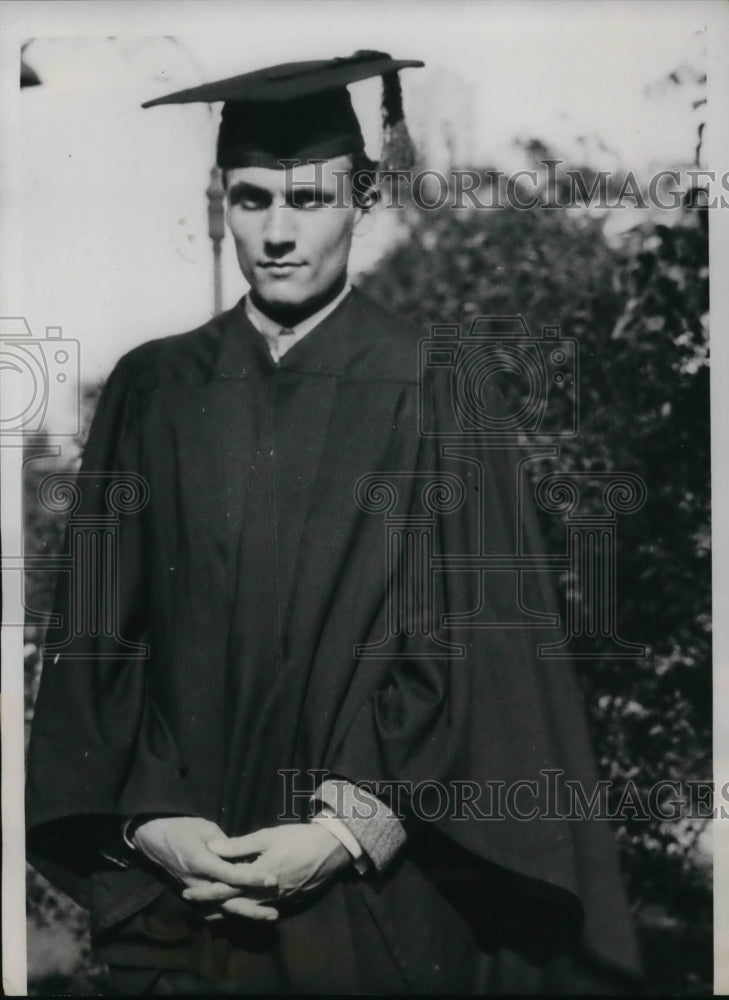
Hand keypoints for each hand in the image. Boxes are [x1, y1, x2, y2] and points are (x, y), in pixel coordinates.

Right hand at [130, 815, 278, 920]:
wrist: (154, 837)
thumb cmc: (181, 827)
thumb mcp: (204, 827)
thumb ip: (225, 843)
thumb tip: (243, 854)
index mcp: (201, 862)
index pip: (231, 875)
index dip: (252, 878)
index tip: (271, 879)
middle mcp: (198, 882)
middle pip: (228, 900)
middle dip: (252, 908)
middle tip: (274, 913)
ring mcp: (194, 890)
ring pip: (221, 907)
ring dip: (244, 912)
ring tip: (267, 916)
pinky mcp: (194, 892)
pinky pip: (213, 906)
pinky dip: (229, 911)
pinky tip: (246, 914)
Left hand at [183, 823, 350, 917]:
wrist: (330, 849)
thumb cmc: (297, 838)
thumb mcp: (267, 837)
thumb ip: (239, 846)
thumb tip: (212, 848)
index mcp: (258, 877)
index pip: (226, 888)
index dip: (206, 891)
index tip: (188, 891)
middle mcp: (266, 894)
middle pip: (234, 903)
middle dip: (212, 903)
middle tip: (193, 902)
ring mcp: (279, 900)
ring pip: (248, 909)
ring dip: (228, 909)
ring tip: (210, 910)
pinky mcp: (290, 901)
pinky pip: (263, 908)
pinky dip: (248, 909)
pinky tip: (242, 907)